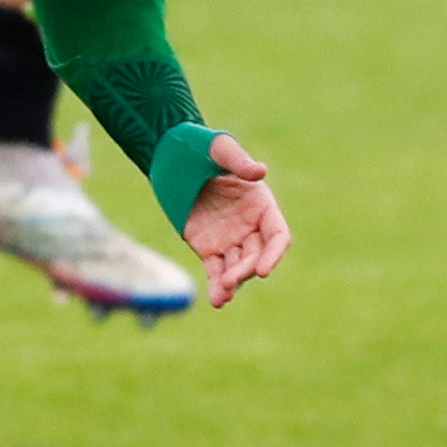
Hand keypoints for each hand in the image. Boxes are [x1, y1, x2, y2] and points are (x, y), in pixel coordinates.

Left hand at [180, 131, 288, 304]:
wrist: (169, 155)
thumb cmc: (198, 146)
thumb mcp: (219, 148)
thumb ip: (238, 161)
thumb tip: (260, 172)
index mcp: (260, 203)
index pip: (277, 235)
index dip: (274, 253)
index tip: (264, 269)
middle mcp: (250, 225)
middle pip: (257, 256)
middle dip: (247, 270)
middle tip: (230, 280)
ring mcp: (229, 238)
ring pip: (237, 267)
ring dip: (233, 283)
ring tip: (222, 296)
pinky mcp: (208, 248)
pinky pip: (216, 271)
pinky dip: (218, 285)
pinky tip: (217, 299)